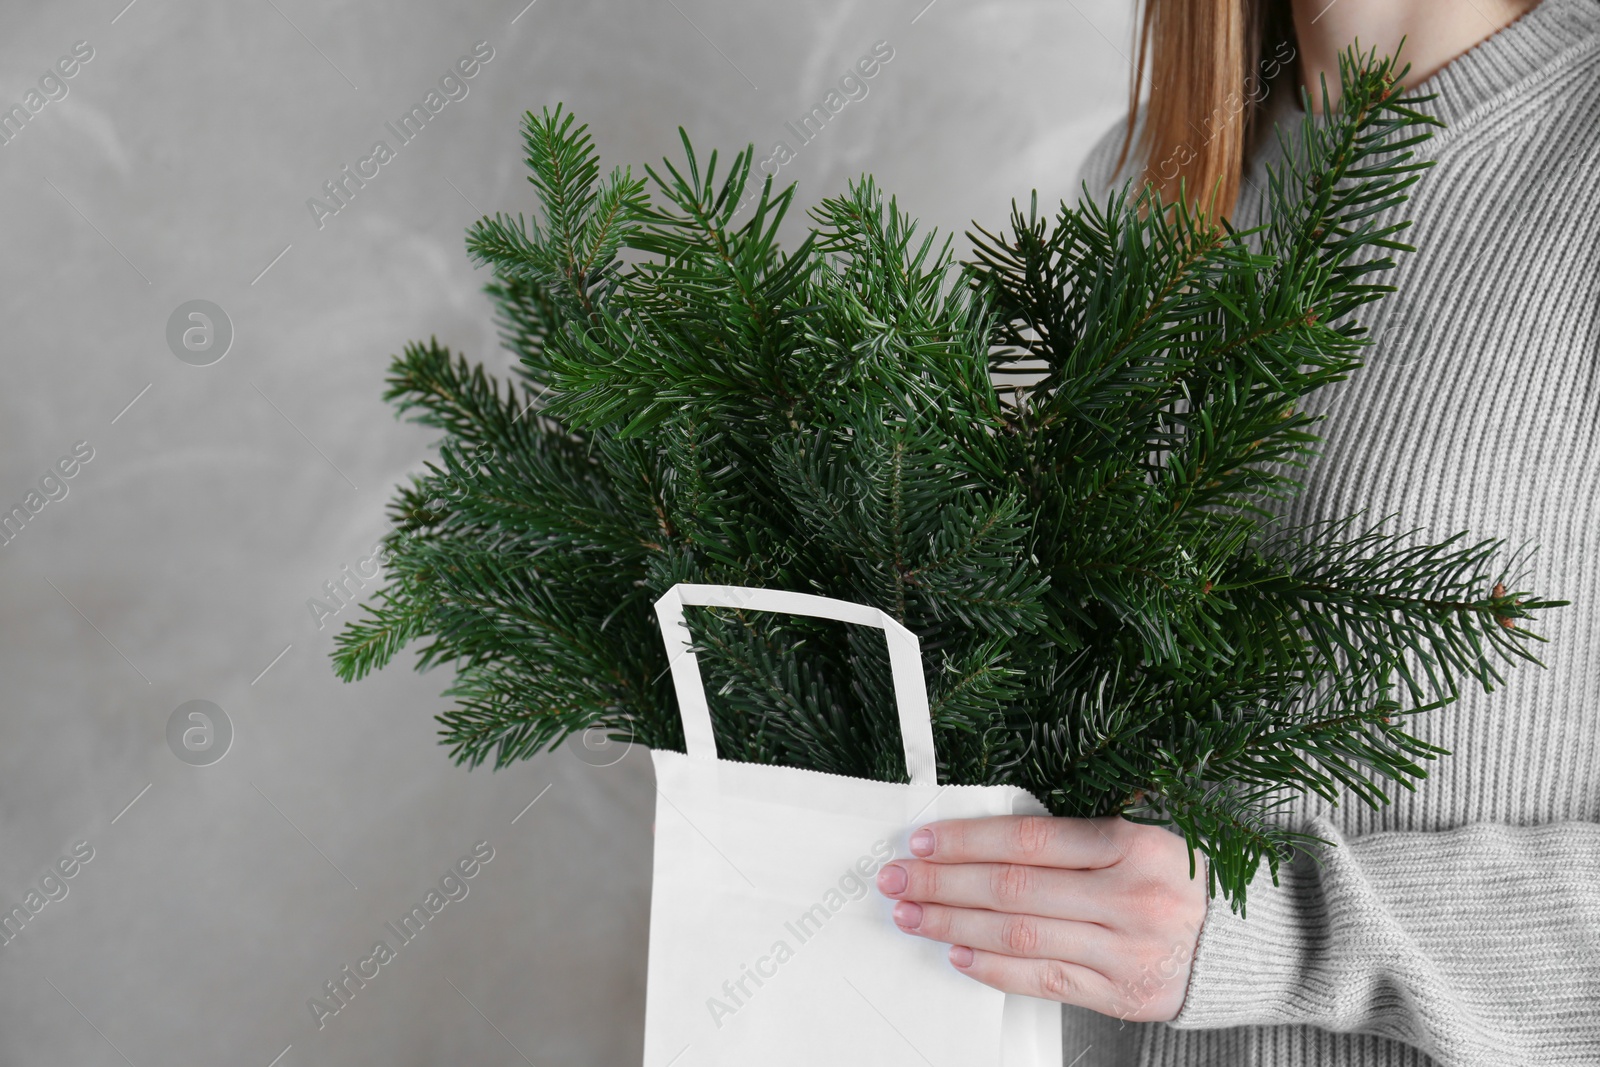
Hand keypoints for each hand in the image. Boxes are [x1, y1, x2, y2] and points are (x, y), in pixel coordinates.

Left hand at [875, 814, 1207, 1021]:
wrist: (1244, 944)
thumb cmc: (1179, 882)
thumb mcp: (1141, 838)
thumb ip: (1074, 837)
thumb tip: (984, 837)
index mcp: (1133, 846)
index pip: (1029, 839)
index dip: (968, 840)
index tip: (924, 841)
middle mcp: (1129, 898)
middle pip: (1012, 889)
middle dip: (943, 883)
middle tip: (898, 879)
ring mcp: (1124, 951)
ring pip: (1019, 936)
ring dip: (953, 925)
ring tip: (913, 915)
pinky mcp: (1121, 995)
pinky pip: (1042, 981)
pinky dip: (992, 967)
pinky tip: (957, 952)